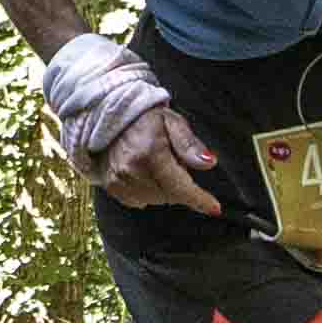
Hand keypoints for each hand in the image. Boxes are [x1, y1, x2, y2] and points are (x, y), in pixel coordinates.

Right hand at [36, 30, 226, 212]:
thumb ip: (190, 145)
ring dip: (163, 188)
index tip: (215, 209)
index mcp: (151, 154)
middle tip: (173, 160)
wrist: (107, 113)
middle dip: (179, 184)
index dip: (200, 200)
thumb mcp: (172, 122)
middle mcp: (132, 171)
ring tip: (155, 164)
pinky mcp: (111, 186)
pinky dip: (147, 191)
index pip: (181, 187)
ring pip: (156, 200)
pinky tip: (143, 173)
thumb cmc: (143, 116)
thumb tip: (209, 163)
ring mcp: (119, 180)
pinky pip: (139, 200)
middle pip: (170, 196)